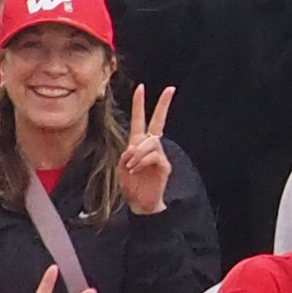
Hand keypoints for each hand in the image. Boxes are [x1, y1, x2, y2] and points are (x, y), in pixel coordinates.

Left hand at [118, 84, 174, 212]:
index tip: (140, 88)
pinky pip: (153, 156)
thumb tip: (134, 148)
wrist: (140, 204)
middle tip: (170, 90)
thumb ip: (126, 154)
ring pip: (150, 142)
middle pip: (158, 122)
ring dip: (137, 153)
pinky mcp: (164, 165)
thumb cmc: (131, 186)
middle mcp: (150, 146)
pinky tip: (136, 168)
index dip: (139, 104)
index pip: (140, 120)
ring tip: (130, 165)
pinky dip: (141, 161)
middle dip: (163, 105)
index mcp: (137, 144)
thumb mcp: (121, 168)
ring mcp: (159, 155)